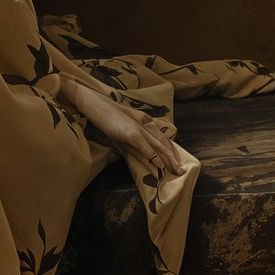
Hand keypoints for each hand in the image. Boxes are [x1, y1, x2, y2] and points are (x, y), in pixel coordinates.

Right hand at [57, 76, 184, 178]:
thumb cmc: (102, 113)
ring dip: (168, 161)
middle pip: (163, 143)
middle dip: (173, 158)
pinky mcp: (131, 133)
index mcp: (142, 119)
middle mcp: (144, 123)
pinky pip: (146, 149)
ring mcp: (139, 128)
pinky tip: (160, 168)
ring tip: (176, 172)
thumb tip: (135, 149)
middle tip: (181, 170)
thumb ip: (128, 135)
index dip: (170, 149)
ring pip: (158, 147)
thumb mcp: (119, 125)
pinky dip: (154, 159)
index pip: (161, 136)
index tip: (176, 160)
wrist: (92, 102)